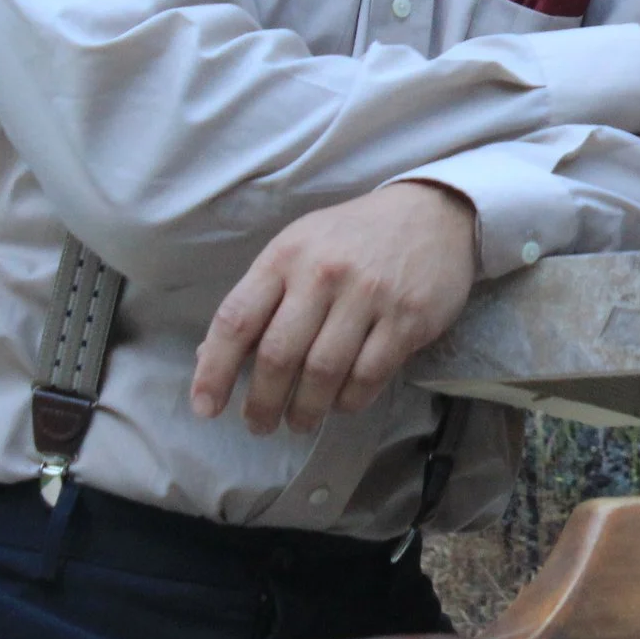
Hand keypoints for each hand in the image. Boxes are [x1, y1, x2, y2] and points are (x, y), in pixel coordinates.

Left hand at [191, 181, 477, 435]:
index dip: (214, 371)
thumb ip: (260, 300)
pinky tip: (341, 403)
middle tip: (259, 425)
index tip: (206, 408)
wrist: (433, 213)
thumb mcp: (299, 249)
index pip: (237, 319)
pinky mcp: (408, 317)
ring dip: (305, 409)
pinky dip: (349, 401)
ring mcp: (369, 295)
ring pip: (323, 372)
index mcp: (287, 255)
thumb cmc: (353, 237)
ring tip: (299, 421)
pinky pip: (368, 375)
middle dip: (261, 403)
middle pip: (278, 355)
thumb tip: (212, 358)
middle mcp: (324, 273)